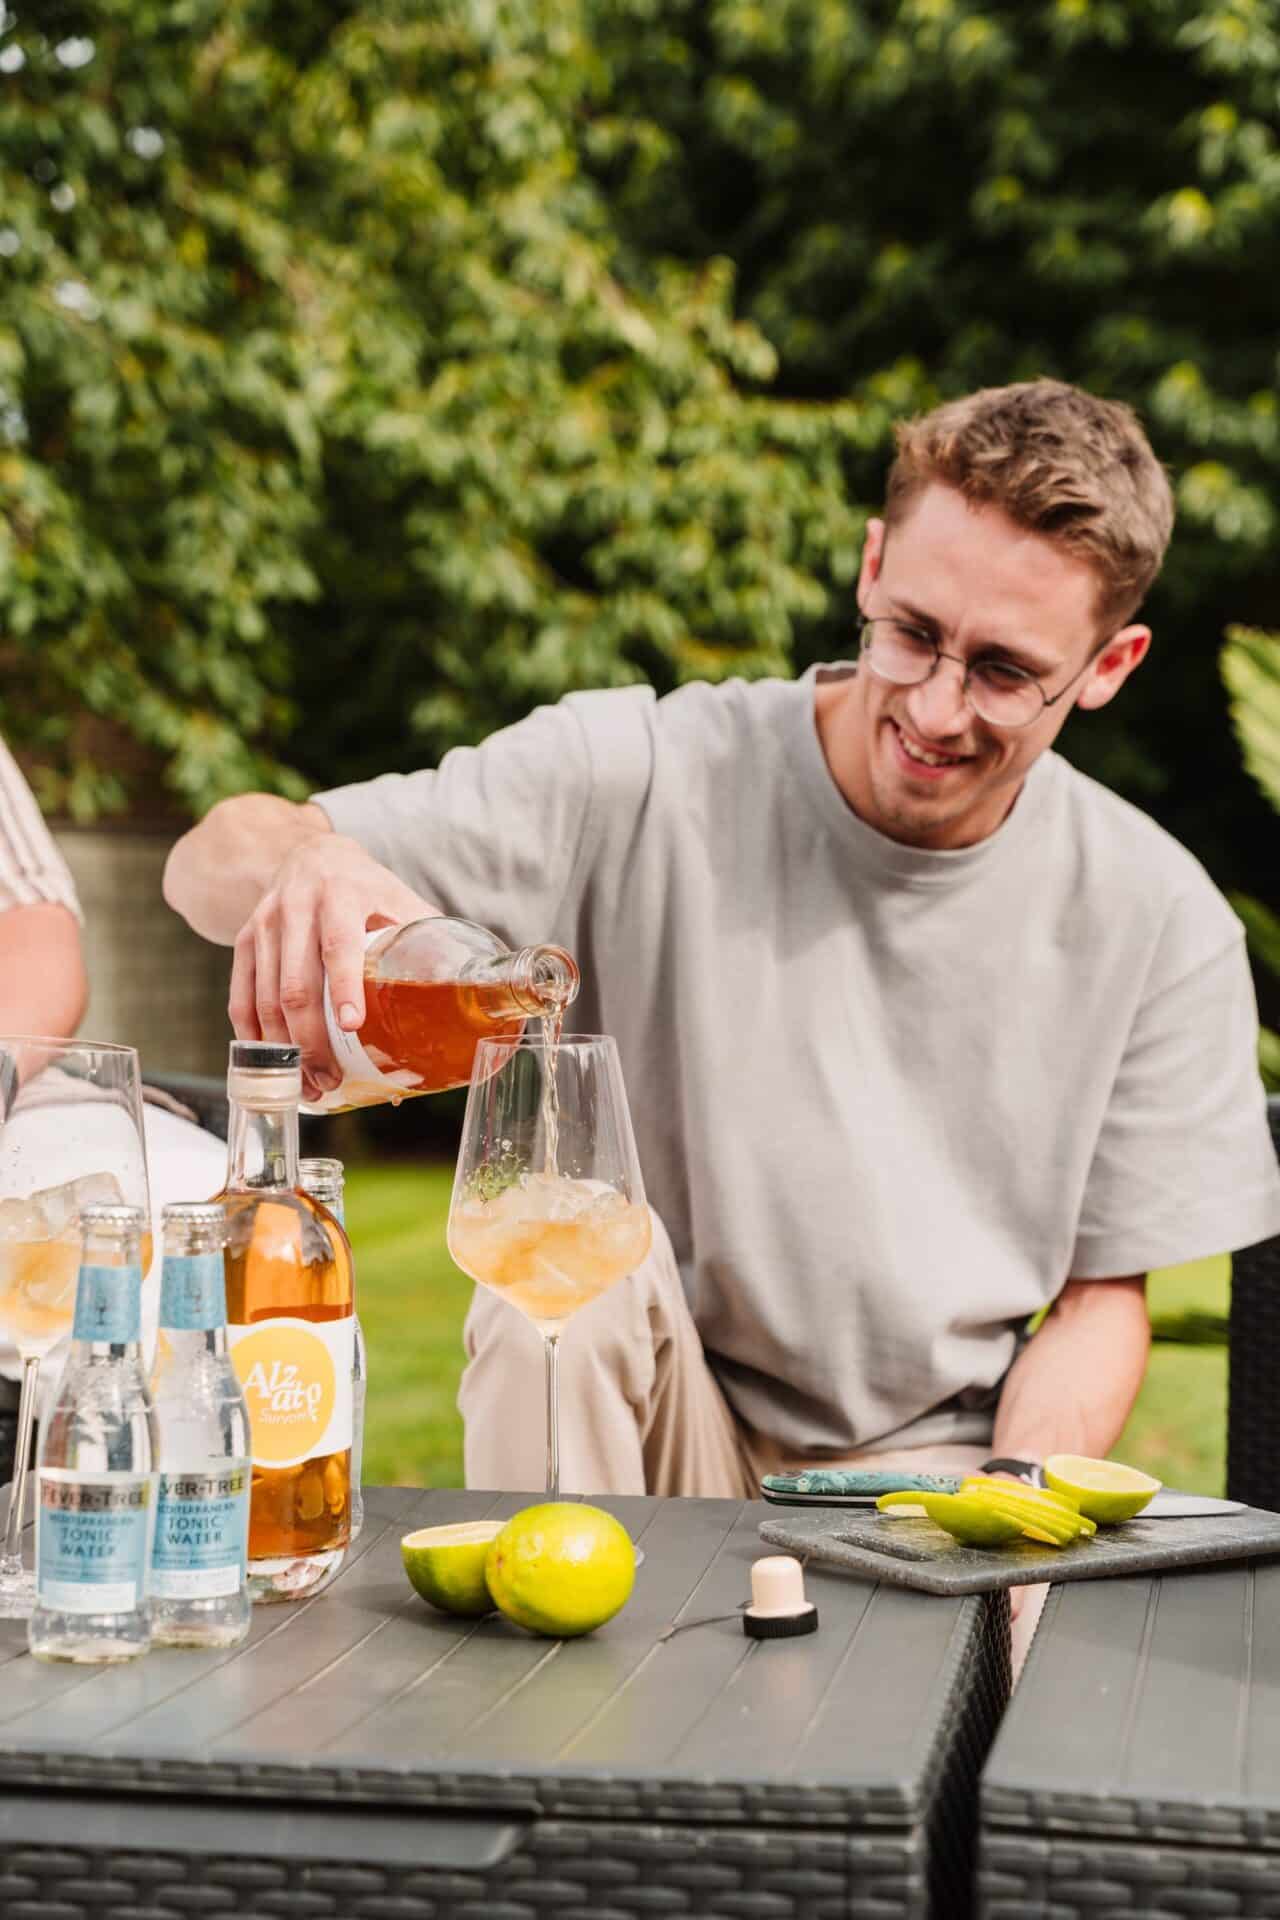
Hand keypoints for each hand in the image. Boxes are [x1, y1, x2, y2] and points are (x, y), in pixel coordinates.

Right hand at [228, 833, 436, 1098]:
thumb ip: (428, 940)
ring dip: (284, 1049)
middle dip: (311, 1040)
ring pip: (264, 997)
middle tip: (329, 1079)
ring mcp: (264, 925)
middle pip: (295, 984)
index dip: (344, 986)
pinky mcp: (244, 940)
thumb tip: (469, 995)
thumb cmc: (367, 888)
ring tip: (307, 1084)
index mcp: (341, 896)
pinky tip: (272, 1063)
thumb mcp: (400, 899)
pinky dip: (253, 1035)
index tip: (352, 1026)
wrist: (312, 853)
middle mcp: (296, 908)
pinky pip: (240, 995)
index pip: (339, 945)